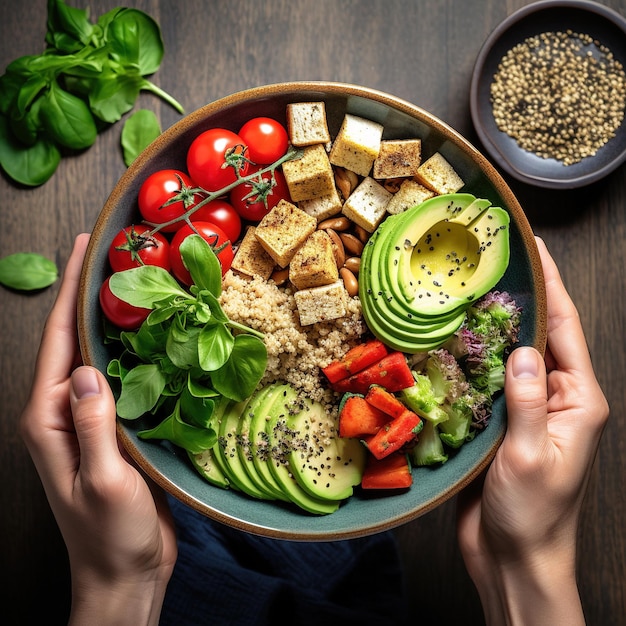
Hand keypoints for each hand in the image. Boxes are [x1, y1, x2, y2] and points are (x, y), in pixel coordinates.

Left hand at [20, 234, 176, 625]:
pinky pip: (121, 378)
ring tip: (136, 281)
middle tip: (113, 252)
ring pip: (98, 355)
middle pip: (72, 339)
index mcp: (49, 419)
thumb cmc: (111, 536)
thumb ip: (94, 424)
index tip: (83, 249)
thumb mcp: (104, 481)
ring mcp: (87, 419)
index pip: (56, 341)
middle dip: (88, 292)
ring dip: (112, 317)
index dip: (70, 290)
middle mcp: (62, 412)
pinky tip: (154, 335)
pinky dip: (134, 350)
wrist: (125, 573)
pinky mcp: (112, 427)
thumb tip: (89, 369)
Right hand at [457, 238, 608, 624]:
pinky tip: (449, 341)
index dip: (551, 286)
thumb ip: (528, 402)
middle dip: (519, 297)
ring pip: (507, 355)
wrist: (512, 558)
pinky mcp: (498, 422)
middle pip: (537, 335)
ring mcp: (524, 409)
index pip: (565, 330)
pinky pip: (484, 381)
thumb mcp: (532, 458)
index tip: (535, 250)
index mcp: (577, 401)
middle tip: (491, 261)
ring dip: (489, 326)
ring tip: (466, 292)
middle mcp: (554, 398)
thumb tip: (523, 352)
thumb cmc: (532, 516)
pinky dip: (469, 358)